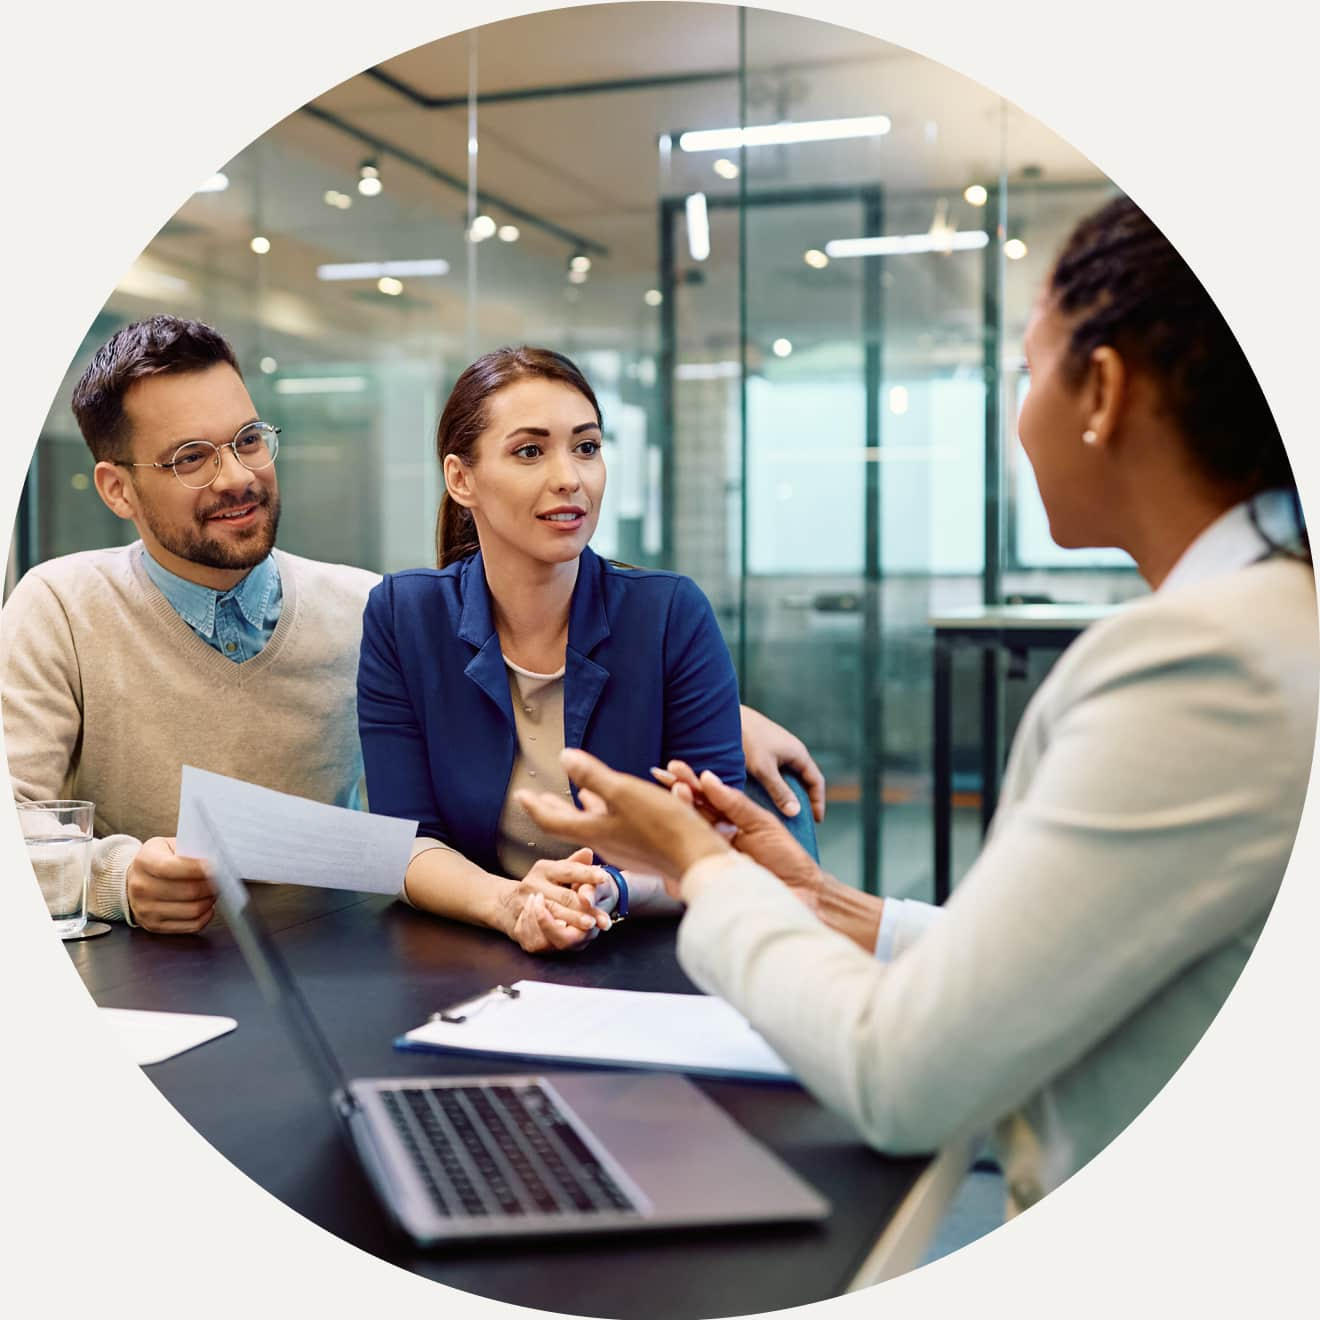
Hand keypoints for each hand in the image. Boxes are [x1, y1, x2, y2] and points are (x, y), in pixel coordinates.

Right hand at [126, 837, 215, 933]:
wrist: (135, 880)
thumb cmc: (158, 860)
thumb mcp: (167, 845)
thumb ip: (188, 850)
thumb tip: (216, 860)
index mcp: (144, 862)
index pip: (173, 868)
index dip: (199, 868)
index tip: (216, 866)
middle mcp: (141, 887)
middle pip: (188, 891)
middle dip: (212, 886)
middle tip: (222, 880)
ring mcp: (145, 909)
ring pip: (192, 910)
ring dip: (210, 901)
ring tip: (215, 891)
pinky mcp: (154, 926)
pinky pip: (190, 925)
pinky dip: (206, 916)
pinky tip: (208, 906)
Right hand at [504, 848, 610, 953]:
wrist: (506, 904)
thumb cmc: (541, 885)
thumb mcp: (556, 870)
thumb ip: (574, 864)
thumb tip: (589, 853)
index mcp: (543, 869)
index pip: (568, 870)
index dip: (587, 874)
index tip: (604, 878)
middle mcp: (532, 885)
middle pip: (564, 897)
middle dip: (585, 907)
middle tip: (602, 915)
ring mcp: (524, 906)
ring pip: (553, 916)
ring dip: (573, 922)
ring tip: (591, 926)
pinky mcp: (519, 925)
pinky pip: (540, 933)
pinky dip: (556, 934)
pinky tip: (571, 936)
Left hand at [516, 751, 728, 895]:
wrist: (698, 860)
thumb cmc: (663, 826)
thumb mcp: (624, 793)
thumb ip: (593, 776)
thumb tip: (564, 758)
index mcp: (595, 831)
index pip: (552, 821)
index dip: (535, 807)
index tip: (520, 795)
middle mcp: (605, 843)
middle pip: (570, 826)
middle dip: (553, 809)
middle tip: (537, 799)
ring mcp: (624, 848)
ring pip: (592, 827)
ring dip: (579, 810)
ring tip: (573, 797)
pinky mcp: (642, 849)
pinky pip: (612, 829)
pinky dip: (603, 816)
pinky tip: (613, 808)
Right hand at [656, 762, 825, 911]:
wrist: (803, 893)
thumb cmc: (786, 859)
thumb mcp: (763, 823)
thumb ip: (735, 803)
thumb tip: (708, 778)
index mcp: (727, 823)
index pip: (703, 799)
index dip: (688, 783)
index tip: (675, 767)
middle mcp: (714, 839)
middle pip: (690, 813)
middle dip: (678, 792)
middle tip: (669, 776)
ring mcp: (710, 859)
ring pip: (687, 834)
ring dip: (681, 811)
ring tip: (679, 792)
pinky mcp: (709, 878)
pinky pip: (689, 863)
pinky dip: (682, 848)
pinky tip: (677, 830)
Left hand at [739, 704, 825, 821]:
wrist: (724, 716)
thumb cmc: (746, 739)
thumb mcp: (764, 769)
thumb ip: (779, 791)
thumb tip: (795, 812)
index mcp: (798, 753)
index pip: (816, 780)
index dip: (818, 801)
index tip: (816, 821)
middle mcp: (790, 750)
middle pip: (803, 779)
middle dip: (802, 800)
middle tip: (798, 821)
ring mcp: (777, 749)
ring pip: (787, 776)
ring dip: (786, 793)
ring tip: (781, 813)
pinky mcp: (763, 749)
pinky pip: (774, 772)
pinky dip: (773, 786)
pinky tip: (763, 797)